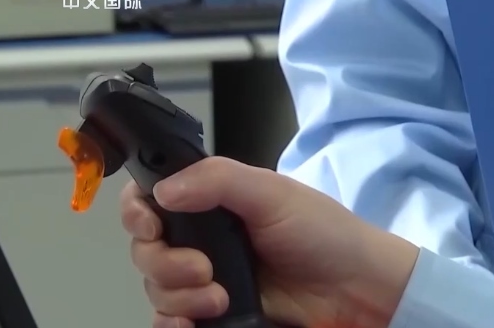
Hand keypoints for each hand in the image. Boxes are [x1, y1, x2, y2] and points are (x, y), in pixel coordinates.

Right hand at [120, 157, 418, 327]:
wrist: (355, 290)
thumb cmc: (325, 234)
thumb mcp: (273, 194)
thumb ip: (218, 180)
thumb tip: (165, 190)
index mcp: (214, 202)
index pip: (152, 200)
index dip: (138, 212)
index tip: (150, 224)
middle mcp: (204, 240)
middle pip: (147, 250)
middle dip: (165, 262)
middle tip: (205, 269)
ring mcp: (209, 280)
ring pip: (157, 289)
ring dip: (178, 297)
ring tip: (220, 298)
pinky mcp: (216, 315)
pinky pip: (172, 322)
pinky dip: (173, 324)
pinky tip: (192, 324)